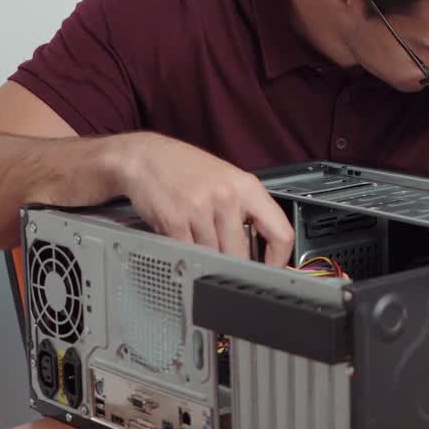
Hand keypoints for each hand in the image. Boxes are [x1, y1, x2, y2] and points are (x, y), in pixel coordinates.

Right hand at [108, 132, 294, 266]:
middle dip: (233, 264)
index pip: (280, 233)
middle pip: (241, 253)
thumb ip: (247, 211)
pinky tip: (182, 238)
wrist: (147, 157)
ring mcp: (200, 209)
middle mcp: (227, 197)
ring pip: (213, 256)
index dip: (280, 260)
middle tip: (226, 262)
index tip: (272, 271)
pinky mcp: (174, 221)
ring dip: (205, 257)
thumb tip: (261, 250)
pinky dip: (186, 253)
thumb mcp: (229, 180)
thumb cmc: (189, 170)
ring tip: (197, 238)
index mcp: (247, 187)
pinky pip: (188, 253)